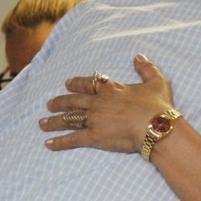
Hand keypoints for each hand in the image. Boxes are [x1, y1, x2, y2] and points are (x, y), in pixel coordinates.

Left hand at [41, 54, 173, 153]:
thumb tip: (138, 56)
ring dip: (54, 121)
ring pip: (69, 119)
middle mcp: (98, 103)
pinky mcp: (94, 137)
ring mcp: (94, 120)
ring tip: (42, 123)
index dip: (77, 83)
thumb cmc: (158, 106)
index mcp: (111, 89)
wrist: (156, 127)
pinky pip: (73, 139)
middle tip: (50, 104)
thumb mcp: (157, 82)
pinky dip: (60, 142)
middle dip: (60, 102)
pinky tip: (48, 144)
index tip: (68, 83)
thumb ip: (146, 68)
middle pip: (74, 101)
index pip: (89, 83)